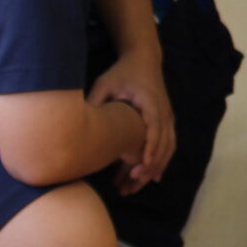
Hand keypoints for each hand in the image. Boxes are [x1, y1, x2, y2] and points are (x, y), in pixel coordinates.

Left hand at [89, 52, 175, 194]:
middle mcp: (163, 112)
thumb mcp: (105, 83)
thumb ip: (95, 100)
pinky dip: (161, 162)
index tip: (140, 166)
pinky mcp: (166, 121)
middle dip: (148, 167)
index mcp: (150, 102)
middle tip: (130, 185)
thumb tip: (77, 121)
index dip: (148, 148)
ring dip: (154, 169)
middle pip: (162, 144)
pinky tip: (152, 178)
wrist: (143, 60)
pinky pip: (169, 145)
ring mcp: (167, 117)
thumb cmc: (122, 72)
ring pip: (167, 148)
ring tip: (134, 187)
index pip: (153, 129)